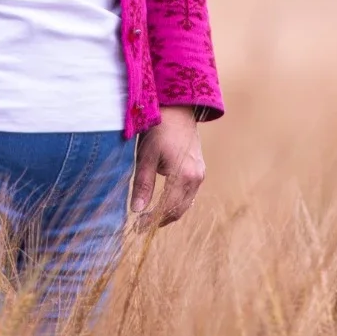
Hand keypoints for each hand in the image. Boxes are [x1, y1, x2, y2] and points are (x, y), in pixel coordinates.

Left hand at [130, 105, 204, 228]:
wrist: (178, 108)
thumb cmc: (159, 129)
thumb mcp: (146, 156)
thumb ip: (143, 184)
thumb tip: (136, 210)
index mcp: (184, 175)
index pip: (168, 208)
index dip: (153, 220)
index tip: (138, 227)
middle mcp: (196, 178)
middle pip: (179, 209)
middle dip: (161, 220)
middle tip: (142, 225)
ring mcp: (200, 174)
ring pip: (185, 203)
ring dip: (169, 212)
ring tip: (149, 216)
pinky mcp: (199, 170)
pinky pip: (189, 194)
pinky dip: (176, 202)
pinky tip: (162, 202)